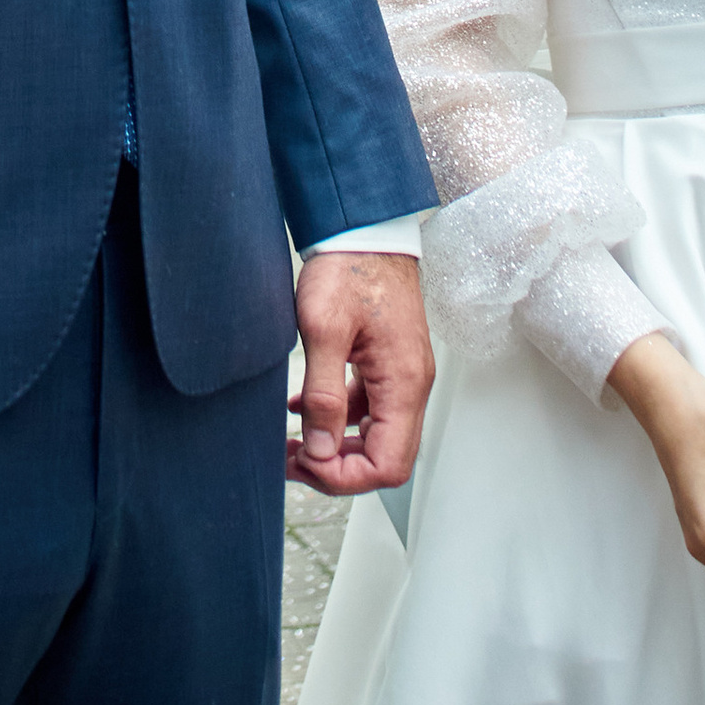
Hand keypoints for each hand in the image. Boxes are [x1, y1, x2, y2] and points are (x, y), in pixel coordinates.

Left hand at [286, 247, 434, 496]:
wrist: (365, 228)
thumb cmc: (349, 267)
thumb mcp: (324, 329)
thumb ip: (322, 395)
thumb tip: (319, 450)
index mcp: (403, 383)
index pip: (387, 464)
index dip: (344, 476)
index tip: (303, 463)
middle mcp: (412, 385)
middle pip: (386, 459)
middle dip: (338, 469)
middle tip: (292, 460)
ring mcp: (403, 375)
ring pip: (377, 437)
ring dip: (336, 447)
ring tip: (292, 443)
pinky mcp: (388, 364)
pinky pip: (370, 409)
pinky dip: (339, 419)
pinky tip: (304, 409)